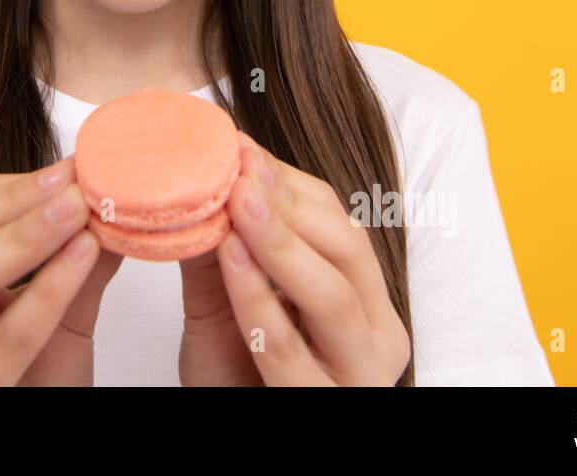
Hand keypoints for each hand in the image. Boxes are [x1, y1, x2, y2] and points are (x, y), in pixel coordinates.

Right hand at [0, 158, 121, 384]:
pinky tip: (84, 261)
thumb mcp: (47, 319)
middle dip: (12, 201)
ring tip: (80, 212)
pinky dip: (44, 295)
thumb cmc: (30, 389)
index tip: (70, 167)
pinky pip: (0, 343)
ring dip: (22, 237)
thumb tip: (110, 197)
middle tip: (74, 183)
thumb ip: (71, 260)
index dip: (10, 186)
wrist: (35, 457)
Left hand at [179, 133, 410, 385]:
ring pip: (332, 295)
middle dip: (288, 201)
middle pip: (347, 249)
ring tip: (234, 199)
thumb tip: (200, 178)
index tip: (239, 144)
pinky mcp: (325, 408)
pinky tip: (229, 258)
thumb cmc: (239, 381)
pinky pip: (293, 351)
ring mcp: (357, 375)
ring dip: (279, 241)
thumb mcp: (230, 309)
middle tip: (238, 164)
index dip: (289, 180)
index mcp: (365, 301)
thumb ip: (221, 252)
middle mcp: (376, 335)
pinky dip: (259, 299)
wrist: (233, 432)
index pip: (338, 223)